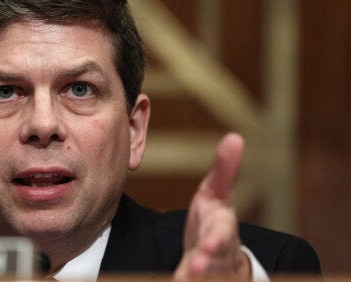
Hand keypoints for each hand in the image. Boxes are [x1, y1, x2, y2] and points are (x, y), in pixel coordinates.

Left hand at [174, 133, 250, 280]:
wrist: (215, 251)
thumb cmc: (215, 217)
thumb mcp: (218, 192)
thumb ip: (225, 169)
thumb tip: (235, 137)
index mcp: (222, 228)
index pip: (222, 233)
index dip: (217, 239)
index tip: (208, 243)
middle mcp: (217, 252)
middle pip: (214, 260)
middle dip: (205, 263)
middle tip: (194, 267)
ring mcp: (205, 269)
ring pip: (203, 275)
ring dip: (193, 277)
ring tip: (184, 278)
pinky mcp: (189, 277)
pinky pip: (185, 279)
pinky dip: (180, 279)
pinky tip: (169, 280)